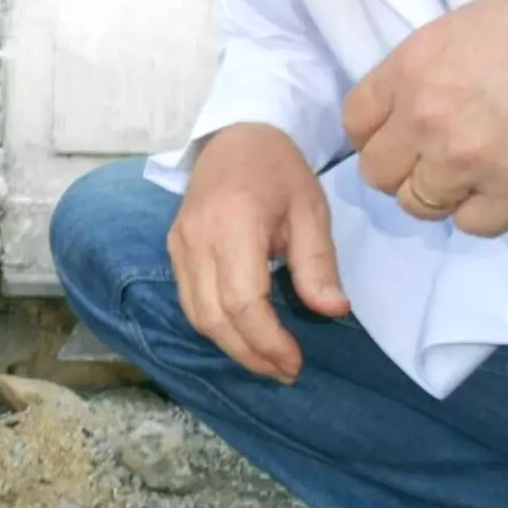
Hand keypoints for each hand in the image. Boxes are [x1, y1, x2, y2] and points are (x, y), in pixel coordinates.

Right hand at [167, 123, 350, 382]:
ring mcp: (179, 244)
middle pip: (214, 317)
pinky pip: (188, 299)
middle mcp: (197, 238)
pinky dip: (214, 325)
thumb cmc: (278, 169)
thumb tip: (333, 311)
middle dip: (250, 353)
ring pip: (196, 314)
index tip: (296, 361)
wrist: (234, 135)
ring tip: (266, 360)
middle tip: (285, 371)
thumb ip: (318, 263)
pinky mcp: (174, 247)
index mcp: (234, 225)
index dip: (267, 340)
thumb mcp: (311, 210)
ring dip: (230, 345)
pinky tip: (242, 333)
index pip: (242, 301)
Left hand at [343, 0, 507, 235]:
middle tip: (432, 160)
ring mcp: (466, 158)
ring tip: (471, 172)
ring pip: (419, 203)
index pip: (355, 123)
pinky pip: (472, 223)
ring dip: (441, 193)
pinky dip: (485, 210)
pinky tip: (503, 183)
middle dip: (402, 169)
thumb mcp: (457, 33)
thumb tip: (402, 116)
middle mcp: (426, 118)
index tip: (394, 136)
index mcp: (409, 70)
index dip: (374, 135)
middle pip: (377, 172)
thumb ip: (420, 78)